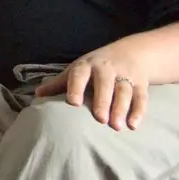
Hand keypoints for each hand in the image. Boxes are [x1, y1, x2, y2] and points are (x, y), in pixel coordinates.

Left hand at [35, 41, 149, 130]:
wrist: (130, 52)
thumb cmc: (94, 67)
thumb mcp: (77, 70)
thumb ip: (59, 83)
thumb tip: (37, 94)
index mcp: (87, 65)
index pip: (80, 74)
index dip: (76, 87)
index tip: (73, 103)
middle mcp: (107, 68)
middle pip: (105, 83)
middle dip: (103, 100)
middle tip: (100, 120)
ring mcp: (126, 75)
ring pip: (124, 90)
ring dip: (121, 108)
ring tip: (116, 127)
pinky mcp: (140, 83)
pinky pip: (141, 97)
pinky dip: (138, 111)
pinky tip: (133, 125)